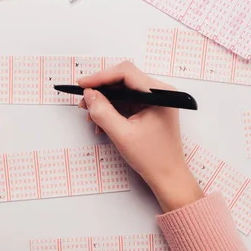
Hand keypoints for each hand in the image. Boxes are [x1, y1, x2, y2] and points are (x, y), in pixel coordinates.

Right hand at [78, 61, 202, 212]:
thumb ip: (103, 112)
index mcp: (159, 94)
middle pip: (124, 80)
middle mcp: (159, 93)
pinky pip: (127, 102)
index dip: (101, 77)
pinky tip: (102, 122)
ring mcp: (155, 101)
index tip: (83, 85)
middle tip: (83, 101)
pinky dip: (112, 109)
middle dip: (101, 90)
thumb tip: (89, 94)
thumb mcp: (122, 135)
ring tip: (91, 115)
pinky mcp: (150, 109)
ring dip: (105, 101)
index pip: (126, 73)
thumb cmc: (153, 158)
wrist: (168, 177)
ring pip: (123, 91)